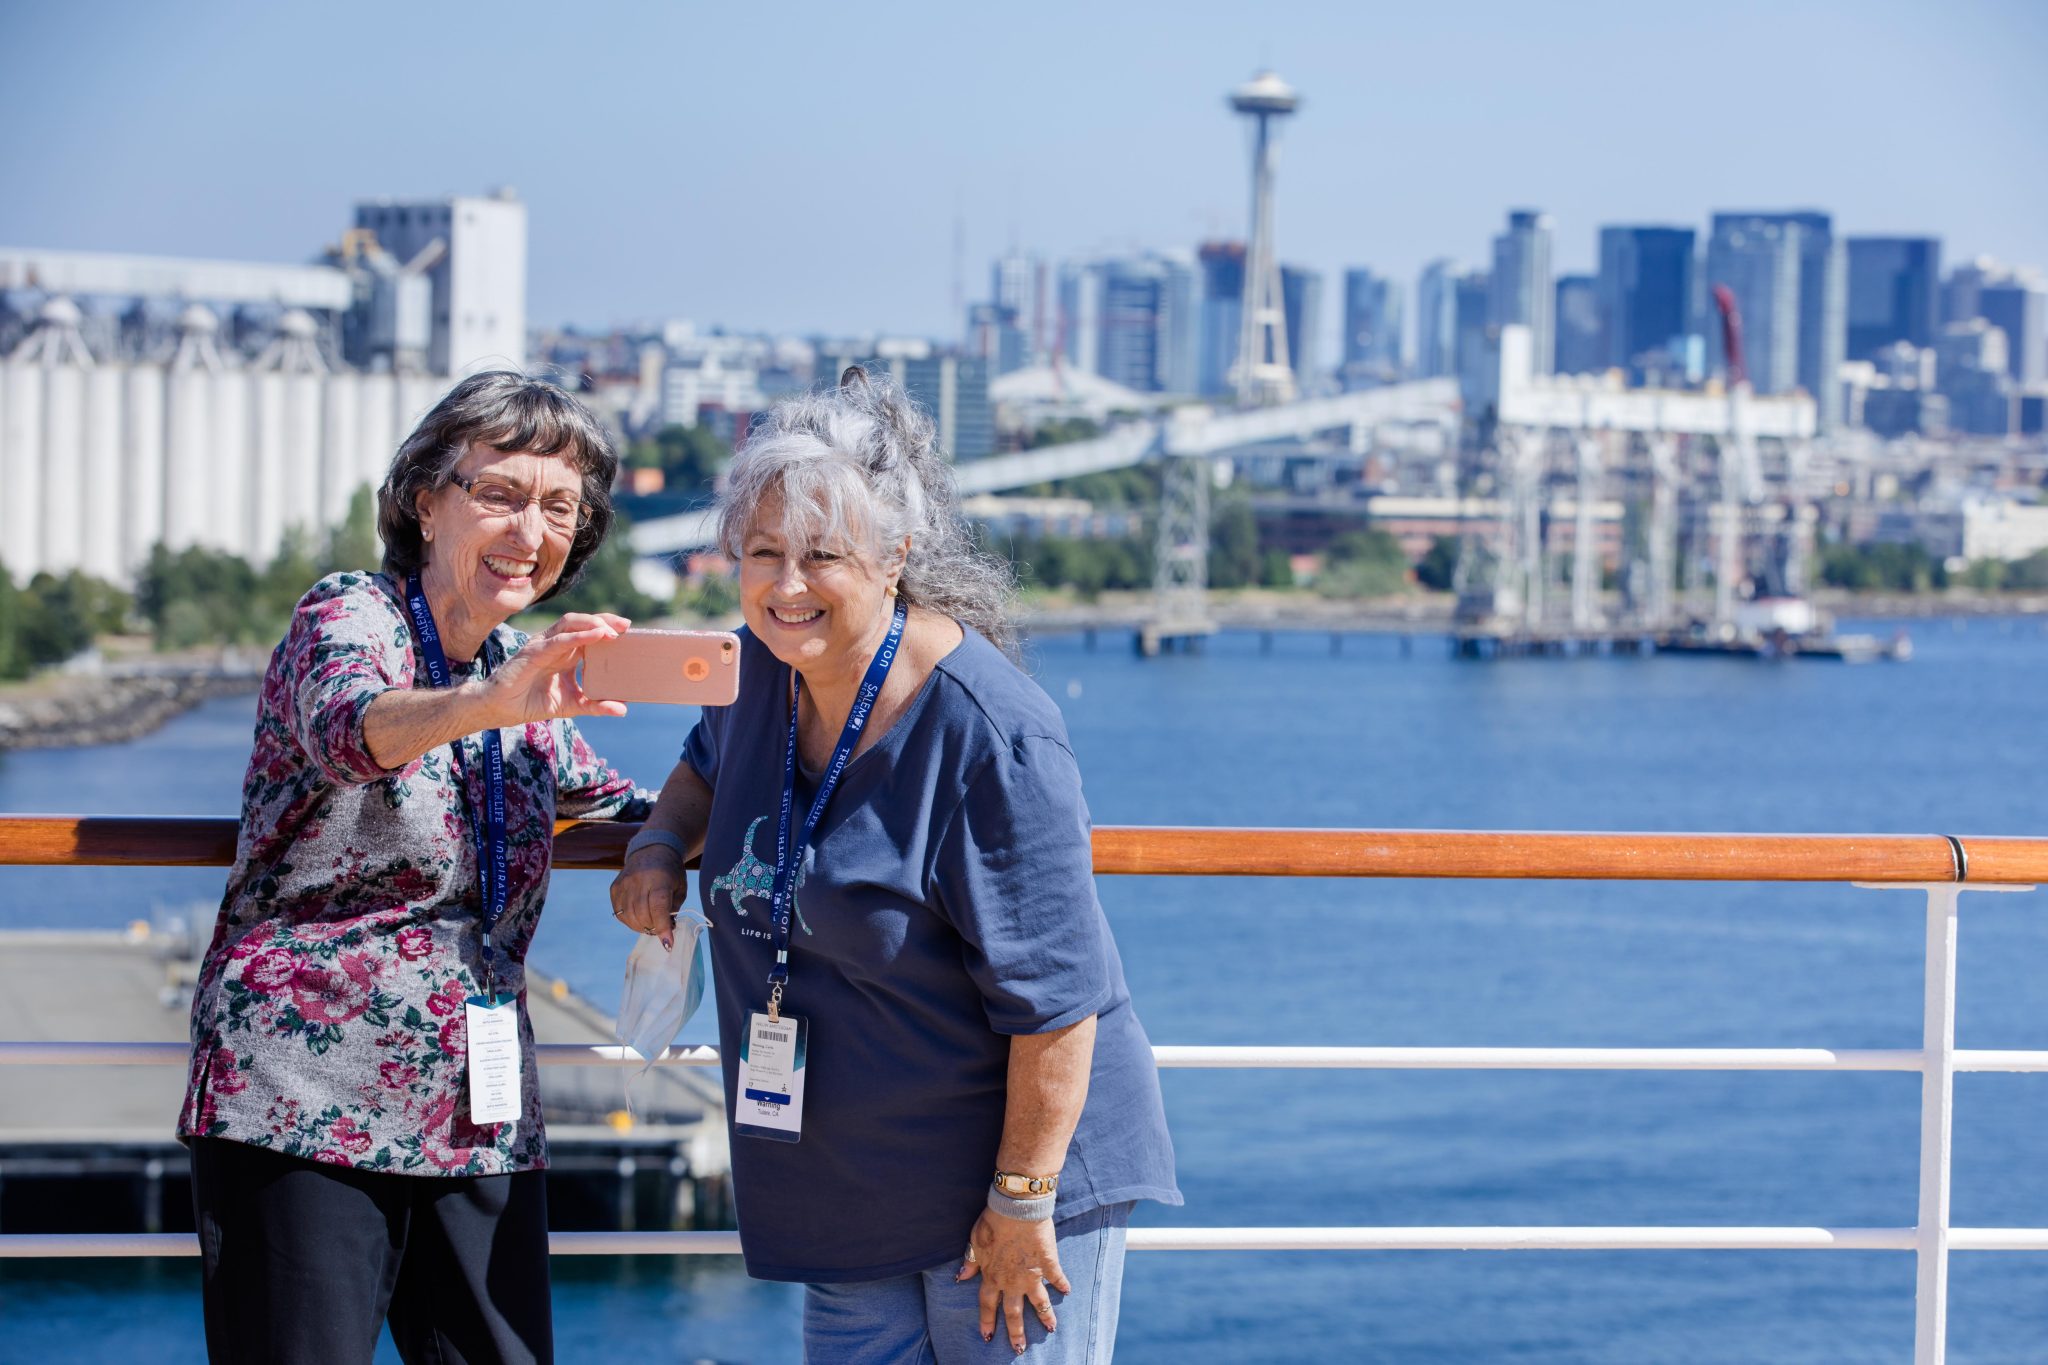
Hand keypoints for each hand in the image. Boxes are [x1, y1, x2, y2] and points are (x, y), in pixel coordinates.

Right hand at [480, 613, 630, 726]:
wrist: (501, 709)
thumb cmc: (532, 702)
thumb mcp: (572, 705)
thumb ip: (596, 706)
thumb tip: (623, 709)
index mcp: (566, 653)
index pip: (590, 634)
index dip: (608, 629)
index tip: (630, 632)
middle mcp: (556, 645)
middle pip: (583, 623)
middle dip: (605, 620)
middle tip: (626, 626)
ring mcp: (544, 645)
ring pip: (570, 624)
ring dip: (593, 624)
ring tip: (612, 630)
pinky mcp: (534, 652)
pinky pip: (558, 640)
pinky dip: (578, 636)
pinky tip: (595, 635)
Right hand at [610, 846, 683, 947]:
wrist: (652, 850)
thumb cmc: (671, 872)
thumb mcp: (680, 888)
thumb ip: (673, 909)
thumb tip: (665, 931)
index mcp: (659, 878)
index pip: (658, 907)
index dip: (662, 926)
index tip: (668, 944)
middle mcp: (638, 880)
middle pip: (642, 915)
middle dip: (653, 928)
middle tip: (661, 928)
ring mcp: (624, 884)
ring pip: (629, 917)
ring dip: (641, 926)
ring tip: (651, 923)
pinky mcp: (614, 888)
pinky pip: (620, 914)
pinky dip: (630, 920)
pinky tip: (640, 915)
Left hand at [957, 1208, 1068, 1354]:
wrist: (1017, 1209)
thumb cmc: (993, 1222)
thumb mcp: (975, 1242)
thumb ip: (971, 1261)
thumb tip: (962, 1276)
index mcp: (992, 1276)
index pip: (987, 1305)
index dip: (987, 1321)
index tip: (988, 1336)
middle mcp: (1011, 1281)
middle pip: (1013, 1312)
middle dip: (1016, 1332)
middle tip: (1019, 1348)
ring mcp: (1031, 1275)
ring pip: (1038, 1302)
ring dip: (1045, 1317)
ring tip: (1051, 1329)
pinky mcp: (1048, 1264)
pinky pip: (1057, 1278)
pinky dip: (1062, 1284)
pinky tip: (1067, 1292)